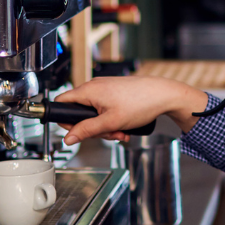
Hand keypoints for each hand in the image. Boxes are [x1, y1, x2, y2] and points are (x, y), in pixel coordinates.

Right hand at [56, 76, 207, 145]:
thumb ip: (86, 131)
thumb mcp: (110, 122)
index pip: (61, 103)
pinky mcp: (114, 92)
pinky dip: (112, 120)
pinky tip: (124, 127)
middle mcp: (94, 86)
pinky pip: (104, 109)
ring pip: (94, 114)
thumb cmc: (140, 103)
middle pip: (79, 113)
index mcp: (88, 90)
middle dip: (93, 129)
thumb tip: (68, 138)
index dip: (65, 121)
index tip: (78, 132)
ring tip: (120, 131)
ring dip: (105, 127)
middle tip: (108, 134)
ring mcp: (104, 89)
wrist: (163, 95)